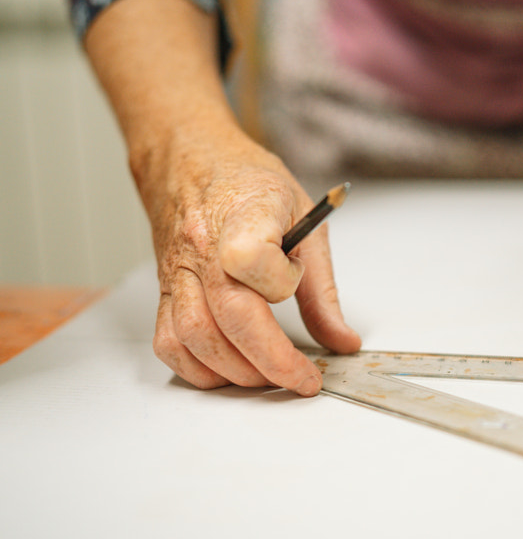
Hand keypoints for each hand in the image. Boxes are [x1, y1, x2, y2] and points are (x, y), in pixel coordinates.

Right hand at [139, 130, 360, 394]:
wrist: (189, 159)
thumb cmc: (247, 182)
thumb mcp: (304, 217)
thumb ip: (322, 288)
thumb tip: (342, 341)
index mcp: (243, 217)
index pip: (253, 260)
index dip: (282, 282)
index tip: (296, 282)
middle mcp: (203, 248)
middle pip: (230, 317)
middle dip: (272, 361)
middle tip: (302, 379)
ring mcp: (179, 273)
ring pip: (196, 338)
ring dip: (238, 372)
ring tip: (270, 377)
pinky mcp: (164, 292)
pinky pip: (170, 343)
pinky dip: (200, 369)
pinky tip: (231, 371)